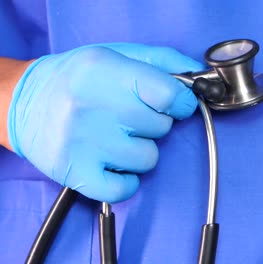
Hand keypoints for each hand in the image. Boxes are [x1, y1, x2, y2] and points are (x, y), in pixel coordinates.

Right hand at [7, 43, 203, 202]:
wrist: (22, 102)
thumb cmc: (78, 77)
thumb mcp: (117, 54)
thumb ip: (164, 61)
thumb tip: (202, 78)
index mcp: (105, 70)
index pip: (169, 95)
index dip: (181, 102)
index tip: (175, 103)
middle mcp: (93, 106)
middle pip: (162, 127)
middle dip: (154, 122)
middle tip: (129, 115)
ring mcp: (83, 143)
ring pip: (149, 158)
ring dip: (140, 149)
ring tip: (116, 136)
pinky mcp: (75, 173)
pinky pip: (124, 189)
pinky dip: (126, 180)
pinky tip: (113, 162)